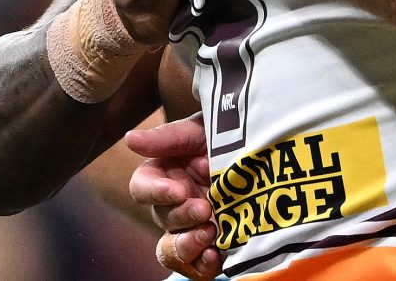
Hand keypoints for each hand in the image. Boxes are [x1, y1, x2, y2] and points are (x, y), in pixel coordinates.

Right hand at [130, 114, 219, 278]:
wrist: (265, 155)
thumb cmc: (228, 137)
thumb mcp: (201, 131)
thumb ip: (167, 138)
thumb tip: (130, 138)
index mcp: (164, 175)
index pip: (142, 188)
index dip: (155, 192)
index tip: (178, 191)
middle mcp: (173, 204)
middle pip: (162, 218)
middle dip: (182, 215)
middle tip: (204, 208)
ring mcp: (191, 227)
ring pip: (172, 249)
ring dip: (187, 245)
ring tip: (209, 233)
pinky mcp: (212, 245)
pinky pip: (198, 265)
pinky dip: (204, 264)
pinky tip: (216, 255)